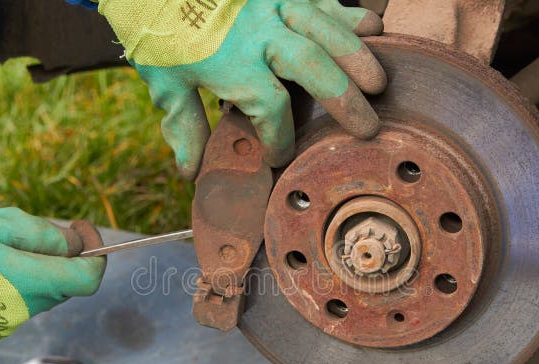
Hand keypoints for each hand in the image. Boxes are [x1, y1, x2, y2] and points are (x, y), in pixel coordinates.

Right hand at [0, 208, 105, 344]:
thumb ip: (39, 233)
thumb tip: (74, 243)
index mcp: (30, 280)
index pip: (90, 277)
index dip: (96, 254)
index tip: (82, 233)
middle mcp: (27, 309)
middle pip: (67, 284)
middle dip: (61, 258)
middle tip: (32, 236)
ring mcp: (10, 324)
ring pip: (43, 295)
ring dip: (36, 273)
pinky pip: (20, 307)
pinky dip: (16, 289)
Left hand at [98, 0, 386, 177]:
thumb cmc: (158, 30)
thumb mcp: (165, 81)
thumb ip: (184, 125)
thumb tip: (191, 171)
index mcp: (231, 62)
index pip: (271, 109)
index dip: (279, 138)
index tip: (277, 156)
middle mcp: (260, 31)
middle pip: (315, 68)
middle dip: (346, 101)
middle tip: (368, 128)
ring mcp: (274, 3)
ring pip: (328, 29)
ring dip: (359, 57)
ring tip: (380, 84)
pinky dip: (348, 15)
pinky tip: (371, 29)